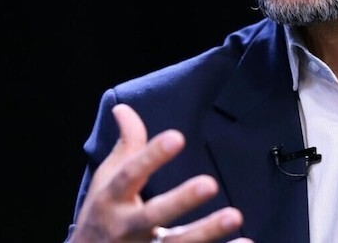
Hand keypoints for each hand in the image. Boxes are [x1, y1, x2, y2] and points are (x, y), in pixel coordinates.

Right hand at [70, 103, 252, 242]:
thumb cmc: (102, 214)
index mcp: (112, 199)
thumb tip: (123, 107)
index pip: (130, 175)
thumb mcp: (107, 180)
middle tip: (211, 183)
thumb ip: (125, 145)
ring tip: (235, 215)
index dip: (151, 157)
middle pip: (154, 215)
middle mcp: (126, 228)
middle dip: (181, 201)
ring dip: (207, 232)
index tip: (177, 137)